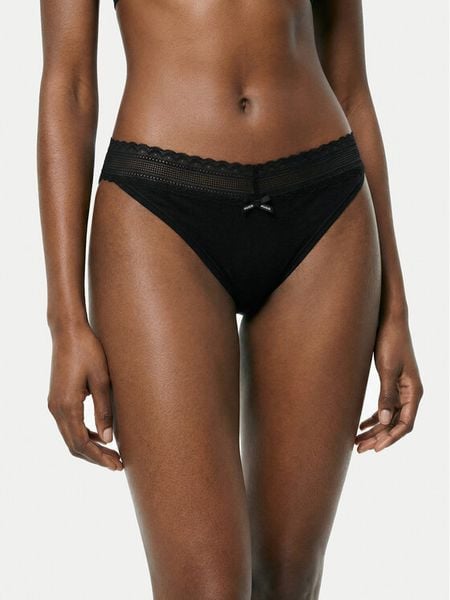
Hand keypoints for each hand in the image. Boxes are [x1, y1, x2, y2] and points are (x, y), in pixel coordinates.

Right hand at [47, 323, 122, 470]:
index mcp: (66, 406)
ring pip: (70, 437)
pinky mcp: (58, 399)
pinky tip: (102, 435)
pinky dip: (84, 435)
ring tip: (113, 454)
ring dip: (90, 448)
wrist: (68, 332)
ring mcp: (54, 404)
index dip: (100, 457)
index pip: (82, 443)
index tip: (117, 465)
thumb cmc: (88, 351)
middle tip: (118, 465)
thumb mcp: (102, 380)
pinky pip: (69, 425)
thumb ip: (105, 410)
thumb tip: (109, 439)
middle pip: (74, 445)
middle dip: (96, 457)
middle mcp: (56, 409)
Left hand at [355, 314, 422, 452]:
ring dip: (374, 430)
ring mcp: (401, 389)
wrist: (389, 321)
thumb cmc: (390, 341)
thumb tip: (383, 421)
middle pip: (395, 424)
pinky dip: (374, 417)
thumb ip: (386, 395)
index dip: (390, 438)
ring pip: (388, 417)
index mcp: (414, 391)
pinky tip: (361, 425)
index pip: (405, 424)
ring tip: (357, 442)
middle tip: (359, 449)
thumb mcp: (387, 368)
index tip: (375, 448)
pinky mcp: (391, 383)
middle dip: (379, 438)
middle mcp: (410, 393)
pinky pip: (385, 407)